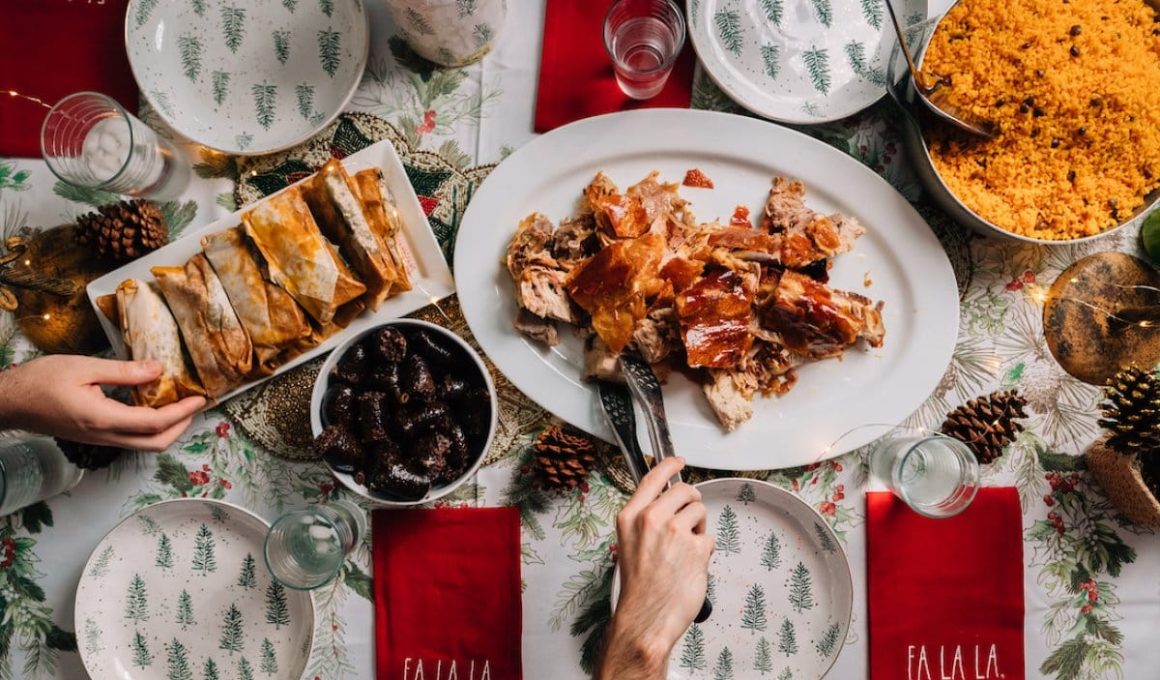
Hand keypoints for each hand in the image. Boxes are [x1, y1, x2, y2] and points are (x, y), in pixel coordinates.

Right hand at [0, 355, 204, 450]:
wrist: (9, 402)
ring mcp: (99, 440)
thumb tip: (159, 370)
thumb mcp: (84, 367)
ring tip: (180, 405)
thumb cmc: (40, 382)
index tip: (200, 399)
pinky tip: (153, 406)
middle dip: (182, 426)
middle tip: (195, 405)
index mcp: (103, 419)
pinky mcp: (95, 437)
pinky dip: (150, 427)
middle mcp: (104, 436)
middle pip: (155, 444)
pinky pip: (130, 439)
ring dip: (167, 429)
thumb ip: (124, 371)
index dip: (182, 412)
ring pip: (143, 445)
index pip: (155, 423)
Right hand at [598, 457, 713, 679]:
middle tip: (690, 519)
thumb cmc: (639, 588)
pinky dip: (704, 551)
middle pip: (684, 491)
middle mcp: (651, 519)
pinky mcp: (696, 547)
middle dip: (692, 501)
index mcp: (631, 517)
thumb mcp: (630, 544)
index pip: (653, 478)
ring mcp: (675, 532)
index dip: (668, 466)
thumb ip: (646, 520)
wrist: (646, 618)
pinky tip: (690, 566)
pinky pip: (709, 538)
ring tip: (684, 550)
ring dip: (698, 528)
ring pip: (700, 512)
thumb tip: (669, 504)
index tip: (677, 460)